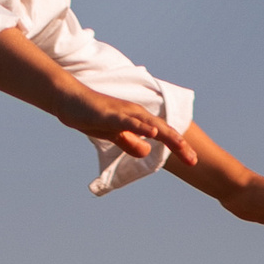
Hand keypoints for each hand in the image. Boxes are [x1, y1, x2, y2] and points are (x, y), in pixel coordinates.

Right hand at [53, 86, 198, 167]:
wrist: (70, 101)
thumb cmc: (92, 115)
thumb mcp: (114, 134)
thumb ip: (130, 142)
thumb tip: (147, 151)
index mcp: (138, 120)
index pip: (163, 136)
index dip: (178, 148)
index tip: (192, 162)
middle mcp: (136, 114)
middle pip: (163, 130)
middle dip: (179, 145)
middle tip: (194, 161)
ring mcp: (124, 113)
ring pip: (150, 125)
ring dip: (167, 135)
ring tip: (182, 146)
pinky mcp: (111, 114)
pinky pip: (129, 121)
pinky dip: (141, 127)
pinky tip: (152, 133)